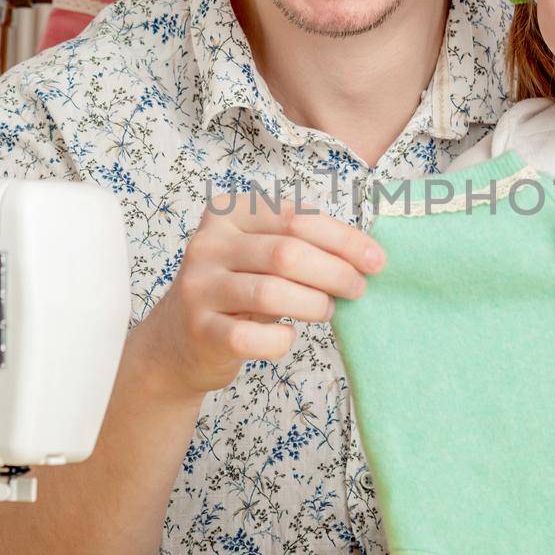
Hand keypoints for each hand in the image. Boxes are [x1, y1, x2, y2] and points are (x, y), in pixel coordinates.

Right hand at [130, 198, 384, 399]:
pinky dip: (281, 340)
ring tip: (328, 311)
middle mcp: (208, 245)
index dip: (343, 239)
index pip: (296, 217)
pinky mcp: (199, 331)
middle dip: (335, 272)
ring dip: (314, 304)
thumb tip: (367, 254)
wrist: (178, 341)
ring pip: (271, 293)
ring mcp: (199, 288)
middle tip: (358, 289)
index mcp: (228, 214)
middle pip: (287, 252)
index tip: (376, 260)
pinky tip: (287, 337)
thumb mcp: (260, 256)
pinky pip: (252, 338)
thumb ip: (301, 245)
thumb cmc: (238, 292)